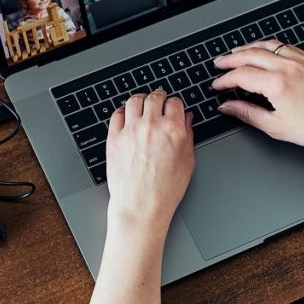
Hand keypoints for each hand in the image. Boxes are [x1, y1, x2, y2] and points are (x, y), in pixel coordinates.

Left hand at [106, 90, 194, 231]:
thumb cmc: (166, 190)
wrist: (141, 207)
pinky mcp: (114, 138)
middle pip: (154, 96)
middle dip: (158, 98)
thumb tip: (187, 117)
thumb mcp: (188, 161)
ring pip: (134, 100)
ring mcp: (131, 131)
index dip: (174, 104)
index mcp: (173, 130)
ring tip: (142, 107)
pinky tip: (127, 117)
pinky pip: (116, 114)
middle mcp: (152, 126)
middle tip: (158, 103)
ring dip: (140, 101)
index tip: (172, 107)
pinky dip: (122, 112)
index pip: (174, 102)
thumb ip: (188, 134)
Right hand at [212, 39, 303, 157]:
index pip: (241, 75)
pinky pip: (285, 46)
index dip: (224, 79)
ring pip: (267, 45)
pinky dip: (269, 46)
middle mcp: (288, 67)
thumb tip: (228, 107)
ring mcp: (301, 60)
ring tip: (236, 53)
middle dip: (231, 59)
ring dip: (248, 48)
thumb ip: (247, 114)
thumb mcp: (276, 127)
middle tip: (219, 64)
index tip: (217, 85)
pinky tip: (264, 51)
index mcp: (277, 84)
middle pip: (250, 54)